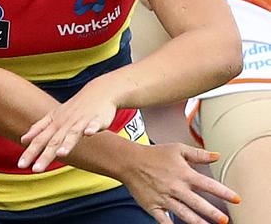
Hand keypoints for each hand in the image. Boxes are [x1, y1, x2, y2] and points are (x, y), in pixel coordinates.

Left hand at [18, 79, 117, 170]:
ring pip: (73, 134)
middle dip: (45, 156)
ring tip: (61, 154)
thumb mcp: (54, 117)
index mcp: (55, 124)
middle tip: (35, 170)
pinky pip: (94, 124)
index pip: (40, 140)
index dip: (30, 152)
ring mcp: (81, 120)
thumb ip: (38, 128)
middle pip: (54, 141)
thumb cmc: (74, 107)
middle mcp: (66, 123)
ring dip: (67, 143)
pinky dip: (92, 128)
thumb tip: (22, 140)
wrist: (98, 91)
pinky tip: (89, 133)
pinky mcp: (97, 118)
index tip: (21, 165)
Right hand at [123, 143, 239, 223]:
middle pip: (198, 203)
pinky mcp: (153, 206)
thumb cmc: (153, 154)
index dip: (224, 192)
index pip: (208, 184)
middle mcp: (176, 188)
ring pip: (185, 214)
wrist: (129, 161)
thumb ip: (198, 154)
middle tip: (224, 220)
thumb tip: (217, 155)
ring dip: (198, 222)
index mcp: (183, 174)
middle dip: (213, 213)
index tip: (236, 199)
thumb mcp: (177, 149)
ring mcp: (164, 198)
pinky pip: (164, 220)